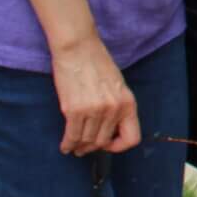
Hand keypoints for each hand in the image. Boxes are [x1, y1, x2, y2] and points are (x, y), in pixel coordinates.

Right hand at [51, 38, 140, 154]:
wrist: (78, 48)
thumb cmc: (97, 63)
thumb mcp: (117, 85)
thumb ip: (117, 107)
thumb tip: (109, 129)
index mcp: (128, 103)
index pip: (131, 138)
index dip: (119, 146)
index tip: (108, 145)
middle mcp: (113, 110)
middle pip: (103, 141)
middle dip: (93, 147)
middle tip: (85, 148)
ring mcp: (94, 111)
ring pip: (87, 140)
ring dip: (80, 146)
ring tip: (74, 147)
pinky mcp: (74, 110)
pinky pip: (72, 135)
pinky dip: (68, 143)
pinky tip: (65, 146)